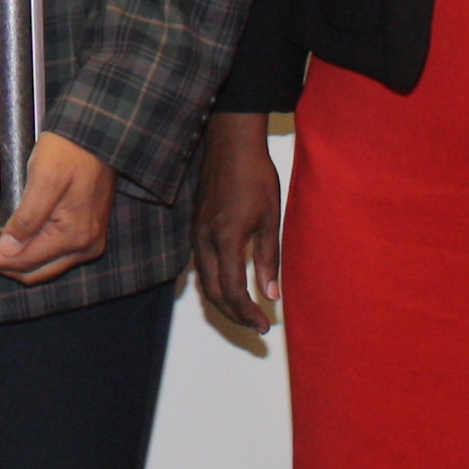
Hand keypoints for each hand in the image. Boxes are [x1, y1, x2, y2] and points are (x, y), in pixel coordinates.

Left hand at [0, 132, 114, 284]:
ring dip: (16, 261)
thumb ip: (27, 218)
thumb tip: (7, 250)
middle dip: (3, 265)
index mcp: (74, 236)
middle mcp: (84, 248)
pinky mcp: (86, 235)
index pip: (25, 260)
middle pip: (34, 271)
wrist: (94, 136)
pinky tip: (15, 241)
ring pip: (43, 267)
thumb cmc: (68, 152)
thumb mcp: (44, 180)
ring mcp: (87, 243)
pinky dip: (32, 253)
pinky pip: (54, 256)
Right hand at [194, 112, 284, 329]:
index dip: (247, 313)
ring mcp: (197, 233)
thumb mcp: (270, 219)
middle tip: (256, 325)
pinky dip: (215, 283)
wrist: (230, 143)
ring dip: (223, 301)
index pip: (231, 291)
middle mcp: (204, 241)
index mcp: (225, 241)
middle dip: (234, 314)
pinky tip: (230, 284)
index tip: (264, 326)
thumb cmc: (255, 176)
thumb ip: (268, 259)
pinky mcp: (197, 226)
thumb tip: (272, 294)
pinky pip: (201, 265)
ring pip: (204, 280)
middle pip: (213, 292)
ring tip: (246, 311)